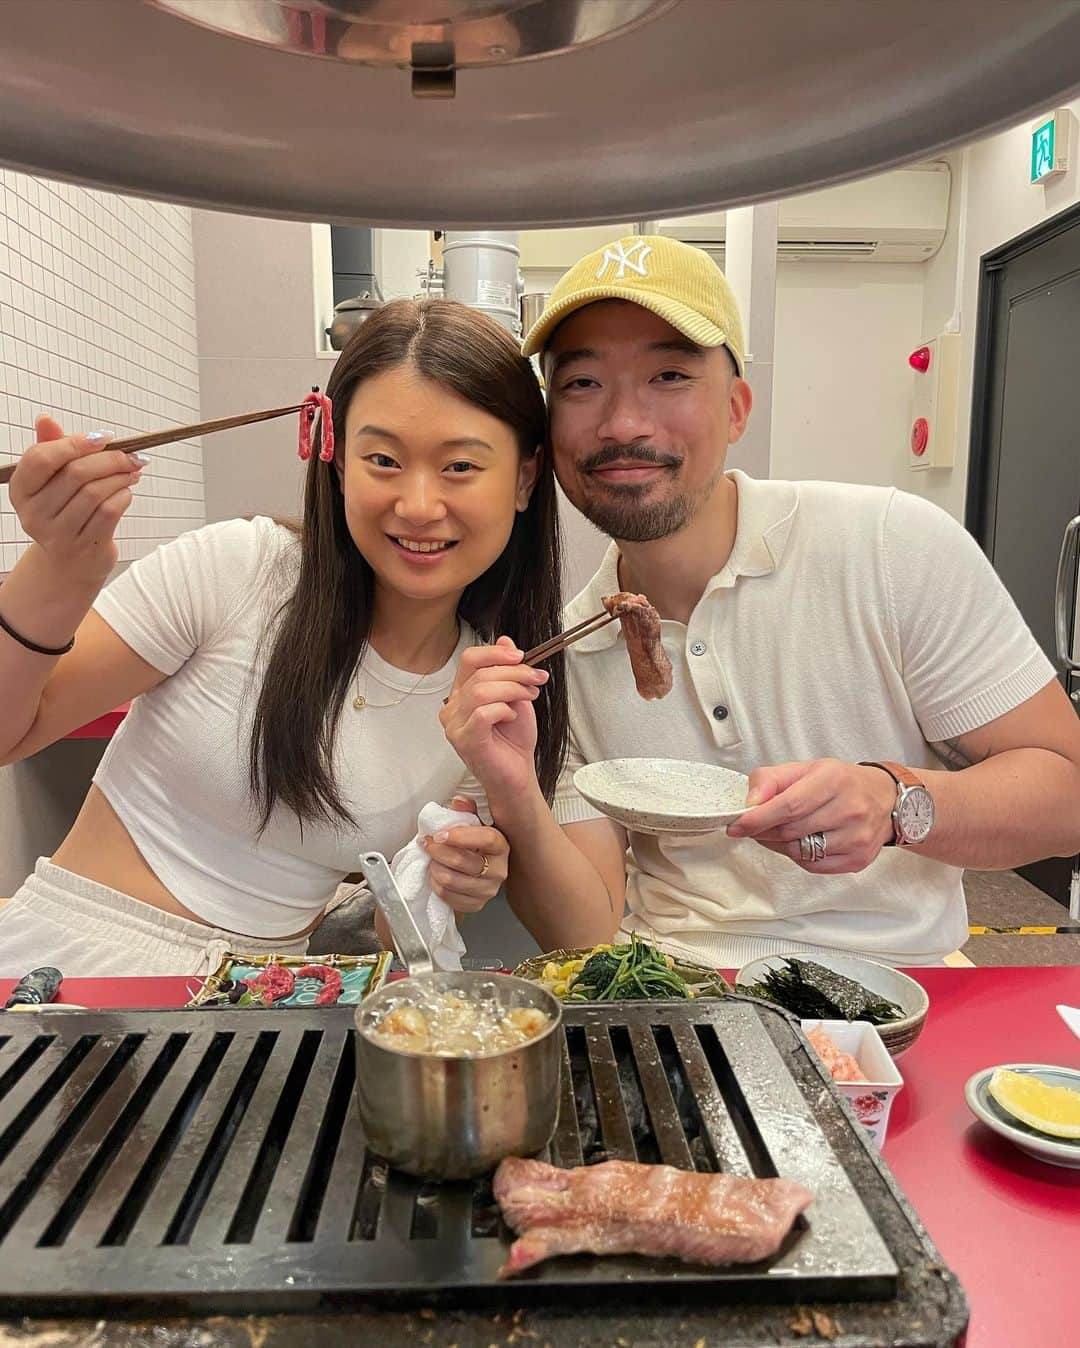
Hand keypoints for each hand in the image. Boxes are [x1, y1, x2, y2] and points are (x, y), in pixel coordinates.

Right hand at [9, 417, 143, 576]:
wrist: (69, 563)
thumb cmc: (63, 512)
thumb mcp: (51, 481)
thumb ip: (51, 448)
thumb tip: (46, 419)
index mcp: (21, 490)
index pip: (41, 458)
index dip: (75, 443)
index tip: (103, 437)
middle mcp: (34, 513)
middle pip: (75, 474)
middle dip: (109, 459)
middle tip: (130, 456)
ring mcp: (58, 534)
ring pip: (96, 493)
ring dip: (120, 477)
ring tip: (132, 472)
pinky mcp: (84, 547)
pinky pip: (109, 512)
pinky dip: (123, 496)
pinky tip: (126, 492)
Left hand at [421, 796, 509, 913]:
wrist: (479, 872)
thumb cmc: (474, 845)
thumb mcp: (474, 826)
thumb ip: (467, 812)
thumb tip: (459, 801)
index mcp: (501, 846)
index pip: (486, 838)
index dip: (460, 836)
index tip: (439, 834)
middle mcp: (499, 870)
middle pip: (465, 862)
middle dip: (439, 852)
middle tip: (427, 843)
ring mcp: (489, 890)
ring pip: (452, 880)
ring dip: (435, 868)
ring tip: (431, 859)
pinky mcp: (476, 905)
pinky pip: (449, 897)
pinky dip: (436, 885)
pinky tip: (435, 874)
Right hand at [439, 636, 547, 797]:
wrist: (518, 772)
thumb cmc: (513, 739)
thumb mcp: (515, 695)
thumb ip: (508, 669)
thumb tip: (506, 640)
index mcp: (461, 693)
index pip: (469, 659)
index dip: (495, 653)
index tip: (521, 656)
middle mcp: (452, 707)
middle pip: (480, 674)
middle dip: (515, 673)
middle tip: (536, 679)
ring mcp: (454, 725)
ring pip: (481, 690)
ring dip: (512, 689)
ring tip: (528, 697)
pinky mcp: (464, 740)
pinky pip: (484, 713)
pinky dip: (504, 710)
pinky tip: (512, 717)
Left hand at [726, 759, 896, 872]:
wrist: (885, 799)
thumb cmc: (841, 783)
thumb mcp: (805, 769)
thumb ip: (771, 779)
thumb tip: (749, 802)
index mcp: (833, 781)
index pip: (788, 805)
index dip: (758, 818)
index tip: (736, 825)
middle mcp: (849, 809)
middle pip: (790, 830)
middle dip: (764, 831)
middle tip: (754, 826)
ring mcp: (856, 837)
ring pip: (799, 851)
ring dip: (780, 844)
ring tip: (780, 831)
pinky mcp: (857, 859)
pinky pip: (813, 865)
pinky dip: (799, 856)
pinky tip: (802, 841)